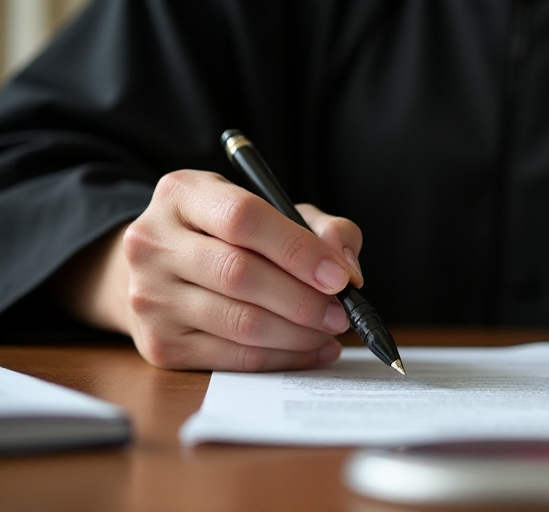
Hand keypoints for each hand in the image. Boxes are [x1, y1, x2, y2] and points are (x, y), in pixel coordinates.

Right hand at [57, 170, 363, 371]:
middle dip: (304, 299)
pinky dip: (282, 358)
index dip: (297, 249)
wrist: (163, 273)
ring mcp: (149, 297)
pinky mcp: (158, 344)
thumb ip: (320, 228)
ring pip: (239, 322)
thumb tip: (347, 268)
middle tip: (342, 312)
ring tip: (329, 330)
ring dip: (298, 333)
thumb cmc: (230, 238)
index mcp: (182, 194)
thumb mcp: (273, 213)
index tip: (339, 276)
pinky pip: (233, 358)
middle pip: (239, 274)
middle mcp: (153, 242)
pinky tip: (310, 349)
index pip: (242, 218)